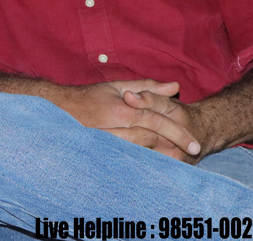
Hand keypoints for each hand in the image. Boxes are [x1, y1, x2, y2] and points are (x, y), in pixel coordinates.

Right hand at [58, 79, 200, 158]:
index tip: (195, 144)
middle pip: (152, 139)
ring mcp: (108, 142)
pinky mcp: (102, 153)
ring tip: (181, 161)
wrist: (56, 110)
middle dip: (174, 146)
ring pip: (141, 152)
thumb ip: (147, 87)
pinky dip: (144, 163)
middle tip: (194, 153)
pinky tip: (155, 166)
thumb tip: (175, 86)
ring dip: (161, 156)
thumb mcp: (117, 87)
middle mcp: (115, 127)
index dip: (178, 132)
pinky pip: (128, 160)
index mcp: (122, 109)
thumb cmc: (88, 97)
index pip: (156, 121)